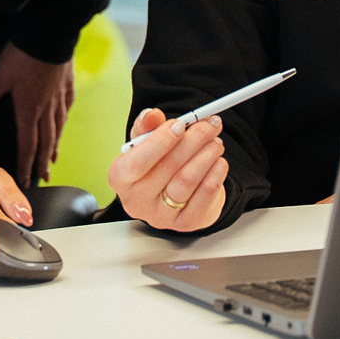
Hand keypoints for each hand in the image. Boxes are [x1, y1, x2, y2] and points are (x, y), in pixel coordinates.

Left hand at [0, 41, 75, 184]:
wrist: (50, 32)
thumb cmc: (23, 55)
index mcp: (28, 110)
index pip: (27, 146)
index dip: (25, 166)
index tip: (25, 182)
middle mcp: (46, 108)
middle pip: (45, 142)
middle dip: (42, 162)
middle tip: (43, 178)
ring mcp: (59, 96)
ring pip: (58, 127)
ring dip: (55, 145)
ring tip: (53, 158)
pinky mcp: (67, 83)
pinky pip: (67, 108)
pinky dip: (64, 120)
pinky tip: (64, 122)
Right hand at [107, 108, 228, 232]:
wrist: (171, 194)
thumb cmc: (155, 164)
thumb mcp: (146, 142)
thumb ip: (147, 126)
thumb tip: (151, 115)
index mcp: (120, 178)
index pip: (137, 162)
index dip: (161, 142)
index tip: (181, 124)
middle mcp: (137, 201)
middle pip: (168, 167)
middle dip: (194, 140)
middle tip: (209, 124)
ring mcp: (161, 216)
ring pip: (188, 180)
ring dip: (207, 155)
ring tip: (215, 141)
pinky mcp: (185, 223)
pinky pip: (205, 196)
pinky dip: (216, 174)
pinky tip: (219, 161)